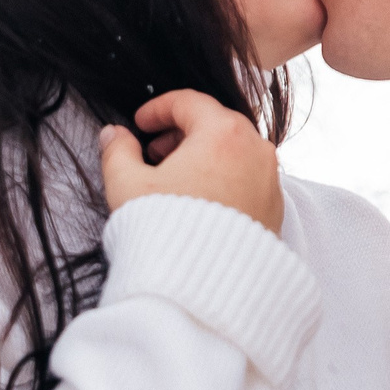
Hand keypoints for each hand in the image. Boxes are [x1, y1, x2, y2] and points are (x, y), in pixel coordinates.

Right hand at [98, 91, 283, 234]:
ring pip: (236, 150)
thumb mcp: (128, 186)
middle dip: (182, 132)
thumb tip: (114, 135)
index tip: (141, 123)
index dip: (159, 109)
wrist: (205, 287)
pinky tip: (200, 198)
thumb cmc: (168, 233)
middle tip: (155, 150)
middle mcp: (255, 149)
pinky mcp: (275, 207)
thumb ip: (117, 152)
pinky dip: (225, 176)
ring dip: (205, 154)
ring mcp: (270, 179)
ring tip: (175, 177)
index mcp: (222, 133)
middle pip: (216, 123)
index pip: (190, 102)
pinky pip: (249, 177)